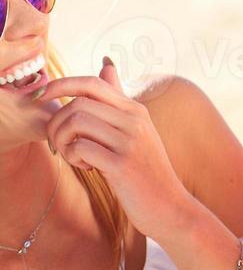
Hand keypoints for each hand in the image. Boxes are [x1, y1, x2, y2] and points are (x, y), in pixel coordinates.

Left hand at [42, 60, 197, 240]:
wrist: (169, 205)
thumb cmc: (147, 170)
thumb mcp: (138, 129)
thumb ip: (119, 99)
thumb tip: (106, 64)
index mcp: (135, 109)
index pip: (93, 83)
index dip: (62, 84)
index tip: (44, 97)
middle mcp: (134, 120)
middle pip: (79, 102)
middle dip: (56, 122)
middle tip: (59, 142)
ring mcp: (130, 141)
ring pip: (76, 122)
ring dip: (63, 140)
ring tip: (74, 155)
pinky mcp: (122, 164)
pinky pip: (80, 148)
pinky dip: (74, 157)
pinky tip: (87, 167)